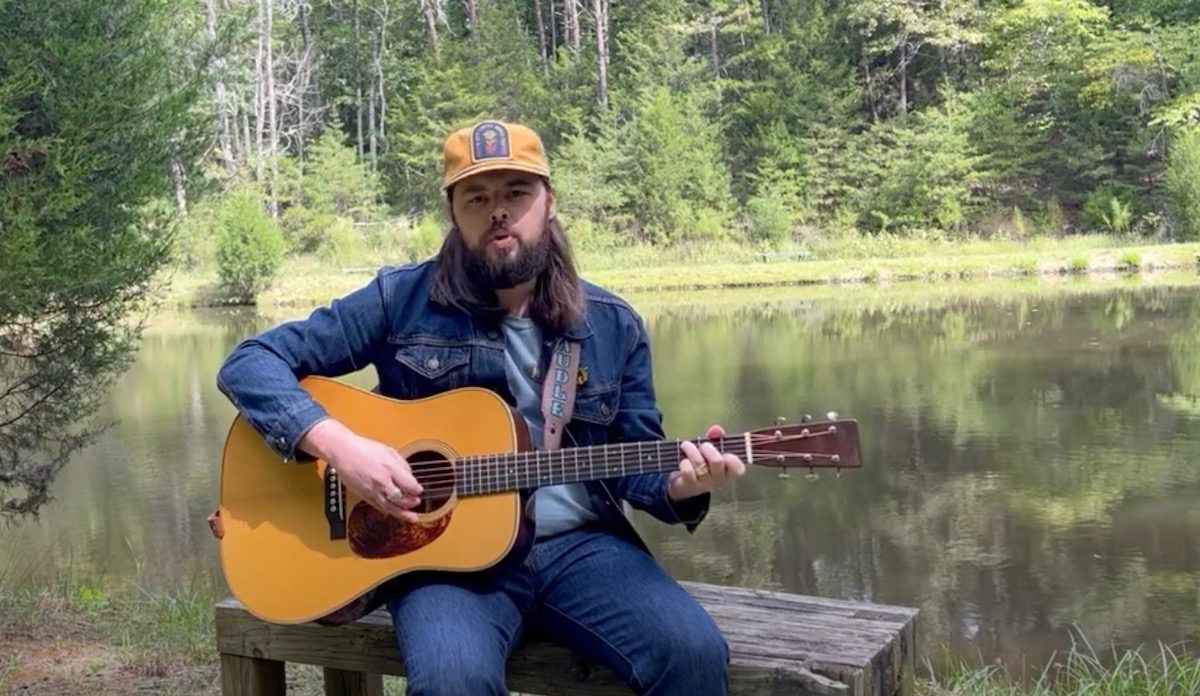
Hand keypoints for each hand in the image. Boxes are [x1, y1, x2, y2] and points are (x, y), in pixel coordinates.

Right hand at [300, 419, 422, 521]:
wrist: (343, 451)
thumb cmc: (364, 449)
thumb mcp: (389, 451)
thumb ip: (402, 465)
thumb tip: (410, 476)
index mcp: (389, 469)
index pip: (409, 485)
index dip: (417, 490)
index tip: (419, 491)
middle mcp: (381, 482)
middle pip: (401, 499)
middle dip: (411, 502)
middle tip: (417, 502)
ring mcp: (371, 491)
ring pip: (390, 507)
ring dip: (402, 513)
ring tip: (412, 517)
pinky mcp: (363, 496)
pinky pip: (378, 507)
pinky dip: (388, 511)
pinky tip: (393, 512)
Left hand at [667, 424, 745, 501]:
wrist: (684, 482)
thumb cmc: (703, 463)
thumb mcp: (711, 450)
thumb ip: (716, 439)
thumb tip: (716, 429)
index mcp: (728, 471)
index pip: (737, 469)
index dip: (733, 460)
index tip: (726, 453)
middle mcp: (718, 480)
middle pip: (717, 461)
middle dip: (707, 448)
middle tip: (702, 445)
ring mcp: (704, 484)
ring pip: (700, 463)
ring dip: (691, 450)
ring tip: (686, 445)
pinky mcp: (689, 487)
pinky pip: (688, 471)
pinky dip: (684, 462)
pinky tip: (683, 461)